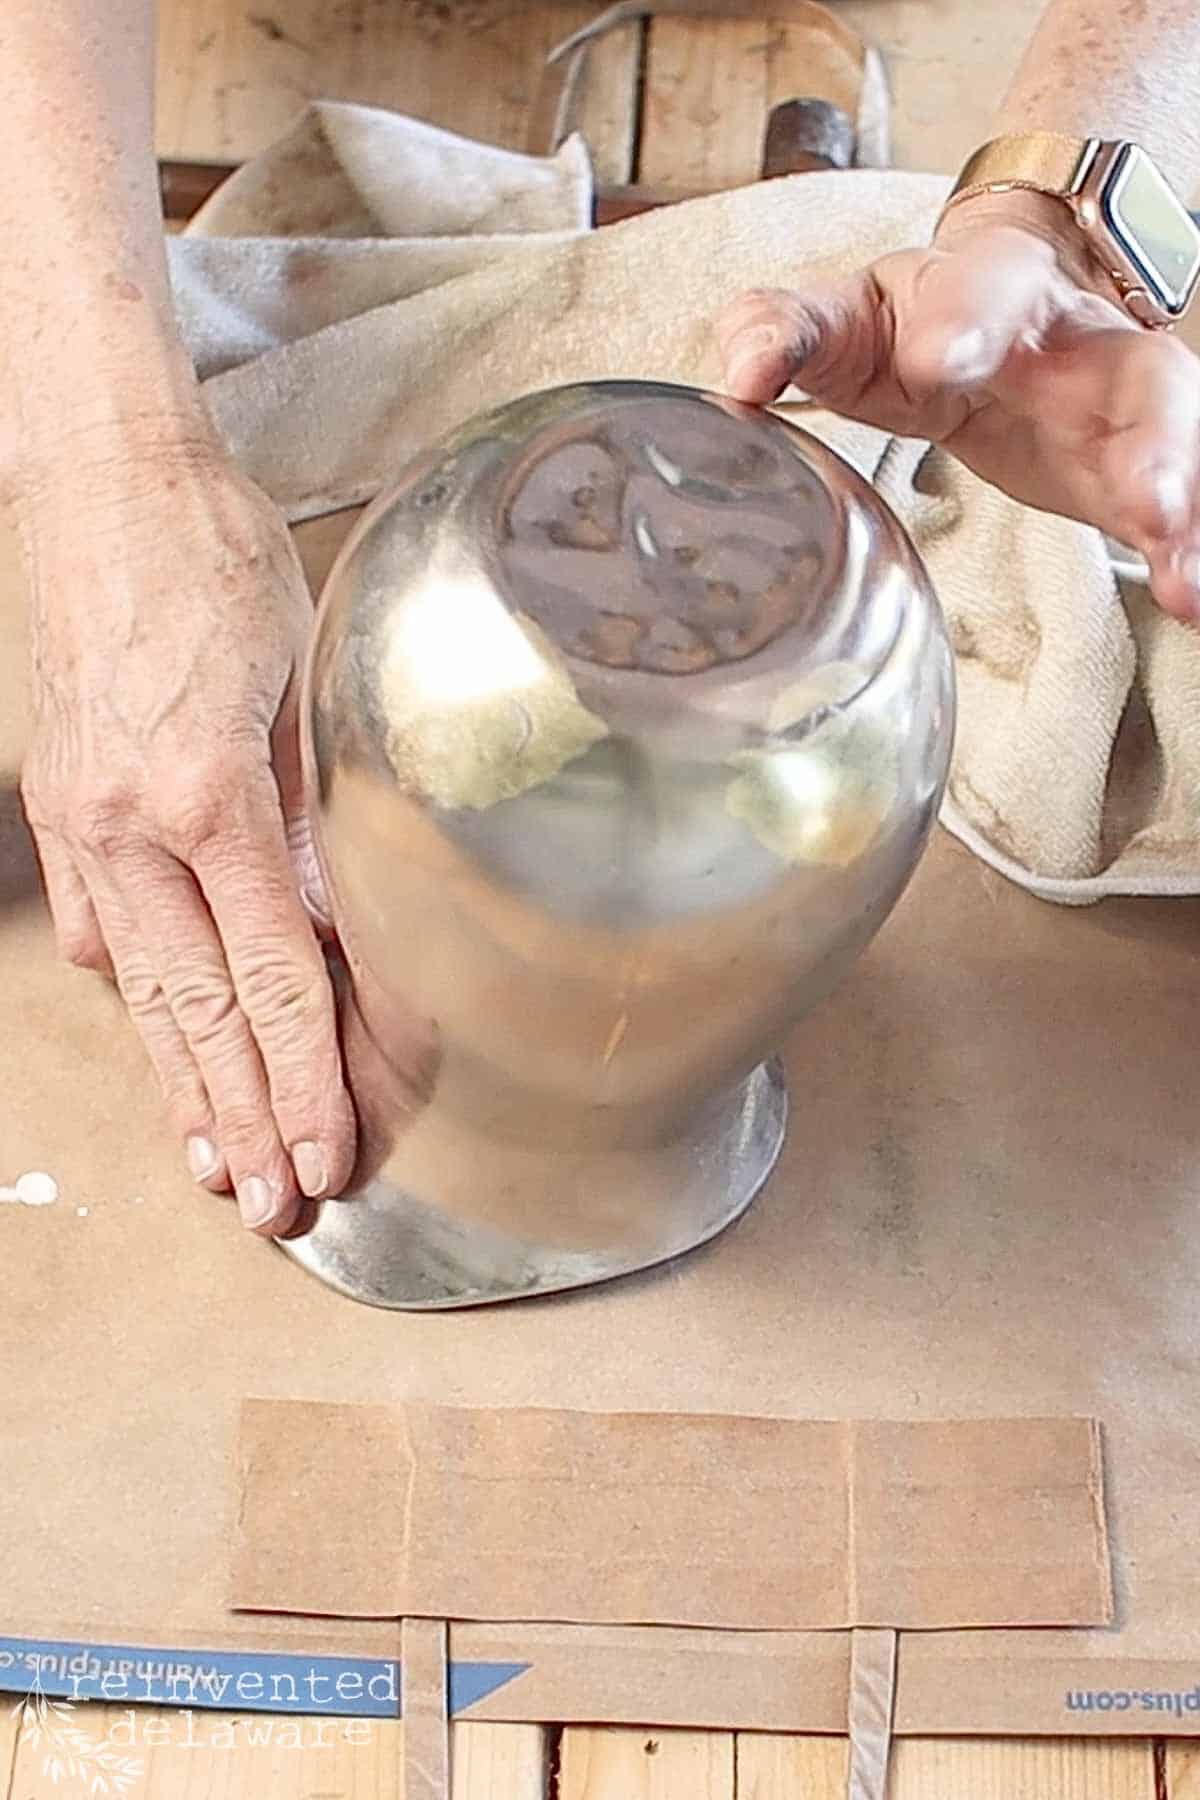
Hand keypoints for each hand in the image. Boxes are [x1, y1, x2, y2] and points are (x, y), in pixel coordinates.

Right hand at [17, 430, 355, 1235]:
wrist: (102, 479)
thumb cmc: (214, 558)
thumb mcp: (295, 681)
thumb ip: (312, 816)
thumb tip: (337, 925)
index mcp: (204, 796)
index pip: (273, 977)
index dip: (306, 1077)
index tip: (332, 1151)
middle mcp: (130, 829)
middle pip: (200, 1011)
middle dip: (244, 1117)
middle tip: (275, 1203)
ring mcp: (82, 824)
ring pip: (143, 990)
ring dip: (183, 1084)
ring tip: (215, 1164)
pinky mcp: (60, 807)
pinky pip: (107, 930)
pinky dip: (140, 1003)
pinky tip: (161, 1047)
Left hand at [718, 190, 1199, 620]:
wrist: (1017, 296)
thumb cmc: (917, 316)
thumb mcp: (848, 317)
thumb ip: (787, 334)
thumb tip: (736, 379)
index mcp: (989, 286)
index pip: (977, 292)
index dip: (961, 322)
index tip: (940, 360)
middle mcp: (1081, 340)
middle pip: (1132, 369)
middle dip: (1147, 432)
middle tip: (1148, 496)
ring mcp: (1126, 401)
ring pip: (1178, 440)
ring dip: (1185, 507)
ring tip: (1186, 580)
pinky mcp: (1141, 462)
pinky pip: (1180, 504)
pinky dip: (1188, 550)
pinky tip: (1191, 598)